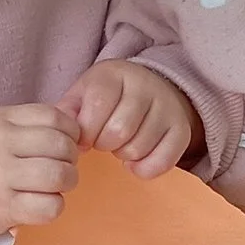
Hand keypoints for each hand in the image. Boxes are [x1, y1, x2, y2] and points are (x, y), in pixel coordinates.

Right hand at [0, 103, 78, 244]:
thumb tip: (67, 128)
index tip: (66, 143)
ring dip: (66, 183)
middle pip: (61, 145)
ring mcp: (0, 179)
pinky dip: (54, 207)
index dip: (70, 131)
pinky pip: (49, 207)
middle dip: (71, 158)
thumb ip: (21, 123)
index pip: (53, 116)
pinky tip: (42, 204)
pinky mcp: (2, 209)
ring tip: (54, 186)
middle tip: (62, 166)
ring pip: (59, 176)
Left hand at [59, 61, 201, 179]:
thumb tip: (62, 135)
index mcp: (115, 75)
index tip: (85, 137)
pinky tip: (135, 161)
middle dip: (104, 144)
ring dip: (123, 155)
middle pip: (119, 131)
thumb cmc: (109, 96)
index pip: (98, 108)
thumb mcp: (84, 93)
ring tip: (121, 145)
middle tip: (103, 141)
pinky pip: (162, 161)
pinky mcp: (182, 130)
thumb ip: (67, 111)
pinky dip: (144, 169)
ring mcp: (167, 108)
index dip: (86, 131)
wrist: (153, 87)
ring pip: (138, 148)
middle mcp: (145, 87)